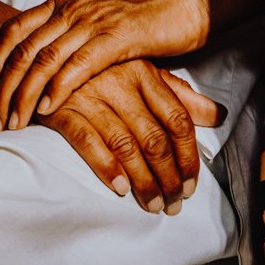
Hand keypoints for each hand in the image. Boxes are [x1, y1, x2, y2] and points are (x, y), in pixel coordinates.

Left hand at [0, 0, 264, 129]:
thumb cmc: (147, 10)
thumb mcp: (100, 14)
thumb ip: (75, 29)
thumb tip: (53, 53)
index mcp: (66, 0)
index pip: (16, 29)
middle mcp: (72, 7)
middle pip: (22, 49)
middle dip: (3, 85)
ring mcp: (93, 20)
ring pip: (43, 60)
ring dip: (23, 95)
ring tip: (13, 122)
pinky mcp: (116, 37)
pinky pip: (77, 66)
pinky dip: (57, 89)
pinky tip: (46, 110)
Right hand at [39, 59, 220, 212]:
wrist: (45, 58)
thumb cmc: (103, 70)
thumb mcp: (144, 73)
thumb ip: (180, 96)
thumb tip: (219, 116)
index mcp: (144, 71)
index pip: (177, 120)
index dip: (188, 157)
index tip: (191, 185)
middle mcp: (119, 81)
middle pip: (154, 138)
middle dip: (168, 177)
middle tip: (174, 204)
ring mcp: (89, 94)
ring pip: (125, 145)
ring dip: (143, 182)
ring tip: (153, 206)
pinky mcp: (61, 108)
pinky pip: (86, 141)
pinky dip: (105, 166)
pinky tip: (120, 188)